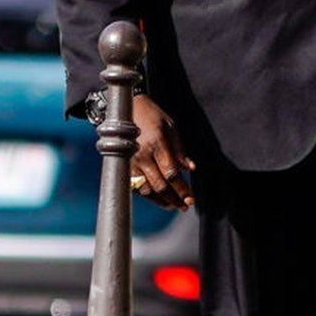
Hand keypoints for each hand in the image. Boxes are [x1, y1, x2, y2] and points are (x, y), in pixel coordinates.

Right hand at [128, 93, 193, 209]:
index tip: (191, 200)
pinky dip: (147, 195)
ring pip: (146, 190)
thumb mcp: (171, 127)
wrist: (126, 108)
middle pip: (160, 185)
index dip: (182, 190)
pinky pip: (135, 186)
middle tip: (184, 206)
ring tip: (172, 205)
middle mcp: (143, 155)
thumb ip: (180, 150)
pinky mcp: (123, 166)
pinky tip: (157, 198)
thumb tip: (191, 168)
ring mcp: (131, 162)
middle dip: (174, 199)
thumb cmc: (152, 116)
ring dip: (160, 201)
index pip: (172, 174)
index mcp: (158, 144)